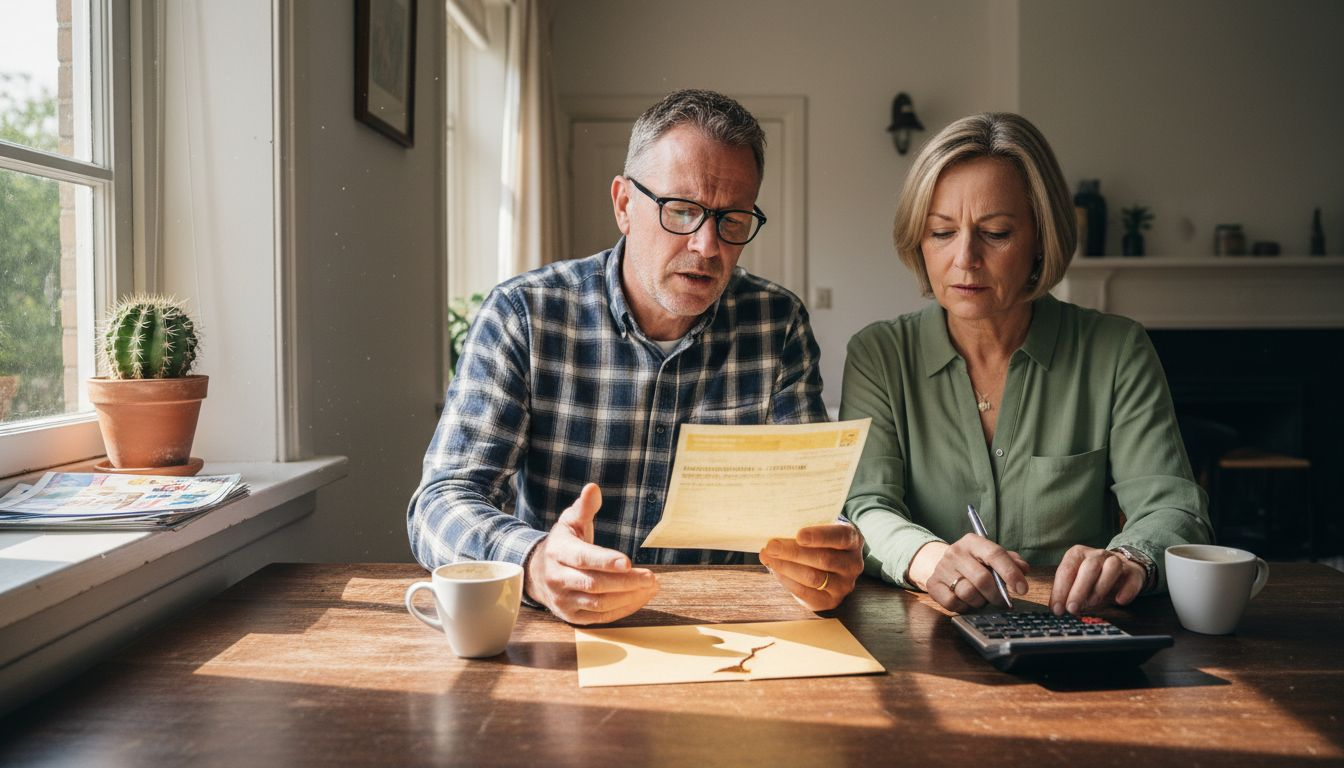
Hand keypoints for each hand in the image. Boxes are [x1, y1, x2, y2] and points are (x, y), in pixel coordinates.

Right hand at [523, 483, 657, 624]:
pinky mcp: (572, 616)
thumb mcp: (570, 521)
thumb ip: (584, 507)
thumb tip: (593, 488)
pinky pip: (600, 617)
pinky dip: (623, 609)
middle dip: (625, 582)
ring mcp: (563, 600)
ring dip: (628, 597)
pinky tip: (640, 598)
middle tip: (651, 577)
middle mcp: (558, 578)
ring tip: (651, 587)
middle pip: (594, 584)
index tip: (627, 562)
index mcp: (558, 552)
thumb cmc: (563, 543)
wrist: (538, 573)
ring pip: (599, 604)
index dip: (605, 561)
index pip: (583, 558)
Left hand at [758, 523, 864, 610]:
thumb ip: (804, 530)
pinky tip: (775, 570)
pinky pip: (806, 592)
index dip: (820, 536)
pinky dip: (787, 580)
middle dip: (793, 552)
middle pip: (823, 559)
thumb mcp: (820, 529)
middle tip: (772, 546)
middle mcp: (853, 564)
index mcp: (853, 540)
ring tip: (768, 557)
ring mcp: (844, 585)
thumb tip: (776, 534)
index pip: (840, 537)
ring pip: (813, 577)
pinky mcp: (831, 601)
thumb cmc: (820, 541)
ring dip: (786, 567)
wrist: (831, 565)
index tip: (799, 535)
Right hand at [913, 535, 1029, 611]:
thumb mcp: (992, 556)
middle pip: (982, 579)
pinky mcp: (933, 584)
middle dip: (997, 595)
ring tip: (982, 598)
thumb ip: (1011, 561)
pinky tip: (967, 601)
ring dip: (981, 601)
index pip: (995, 554)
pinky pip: (953, 603)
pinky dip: (964, 607)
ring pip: (968, 594)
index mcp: (973, 542)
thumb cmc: (974, 562)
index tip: (1022, 589)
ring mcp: (942, 568)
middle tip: (1004, 602)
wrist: (942, 563)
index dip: (1011, 573)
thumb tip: (1023, 569)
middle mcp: (955, 552)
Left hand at [1049, 544, 1144, 614]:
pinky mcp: (1133, 572)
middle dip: (1079, 590)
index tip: (1057, 609)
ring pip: (1111, 567)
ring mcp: (1116, 561)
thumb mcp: (1075, 579)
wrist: (1121, 568)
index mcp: (1077, 554)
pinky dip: (1126, 590)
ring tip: (1093, 603)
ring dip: (1101, 587)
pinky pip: (1132, 579)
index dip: (1060, 590)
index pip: (1067, 570)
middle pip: (1088, 568)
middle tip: (1072, 608)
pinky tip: (1119, 601)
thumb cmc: (1091, 577)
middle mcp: (1097, 555)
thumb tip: (1056, 608)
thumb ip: (1066, 591)